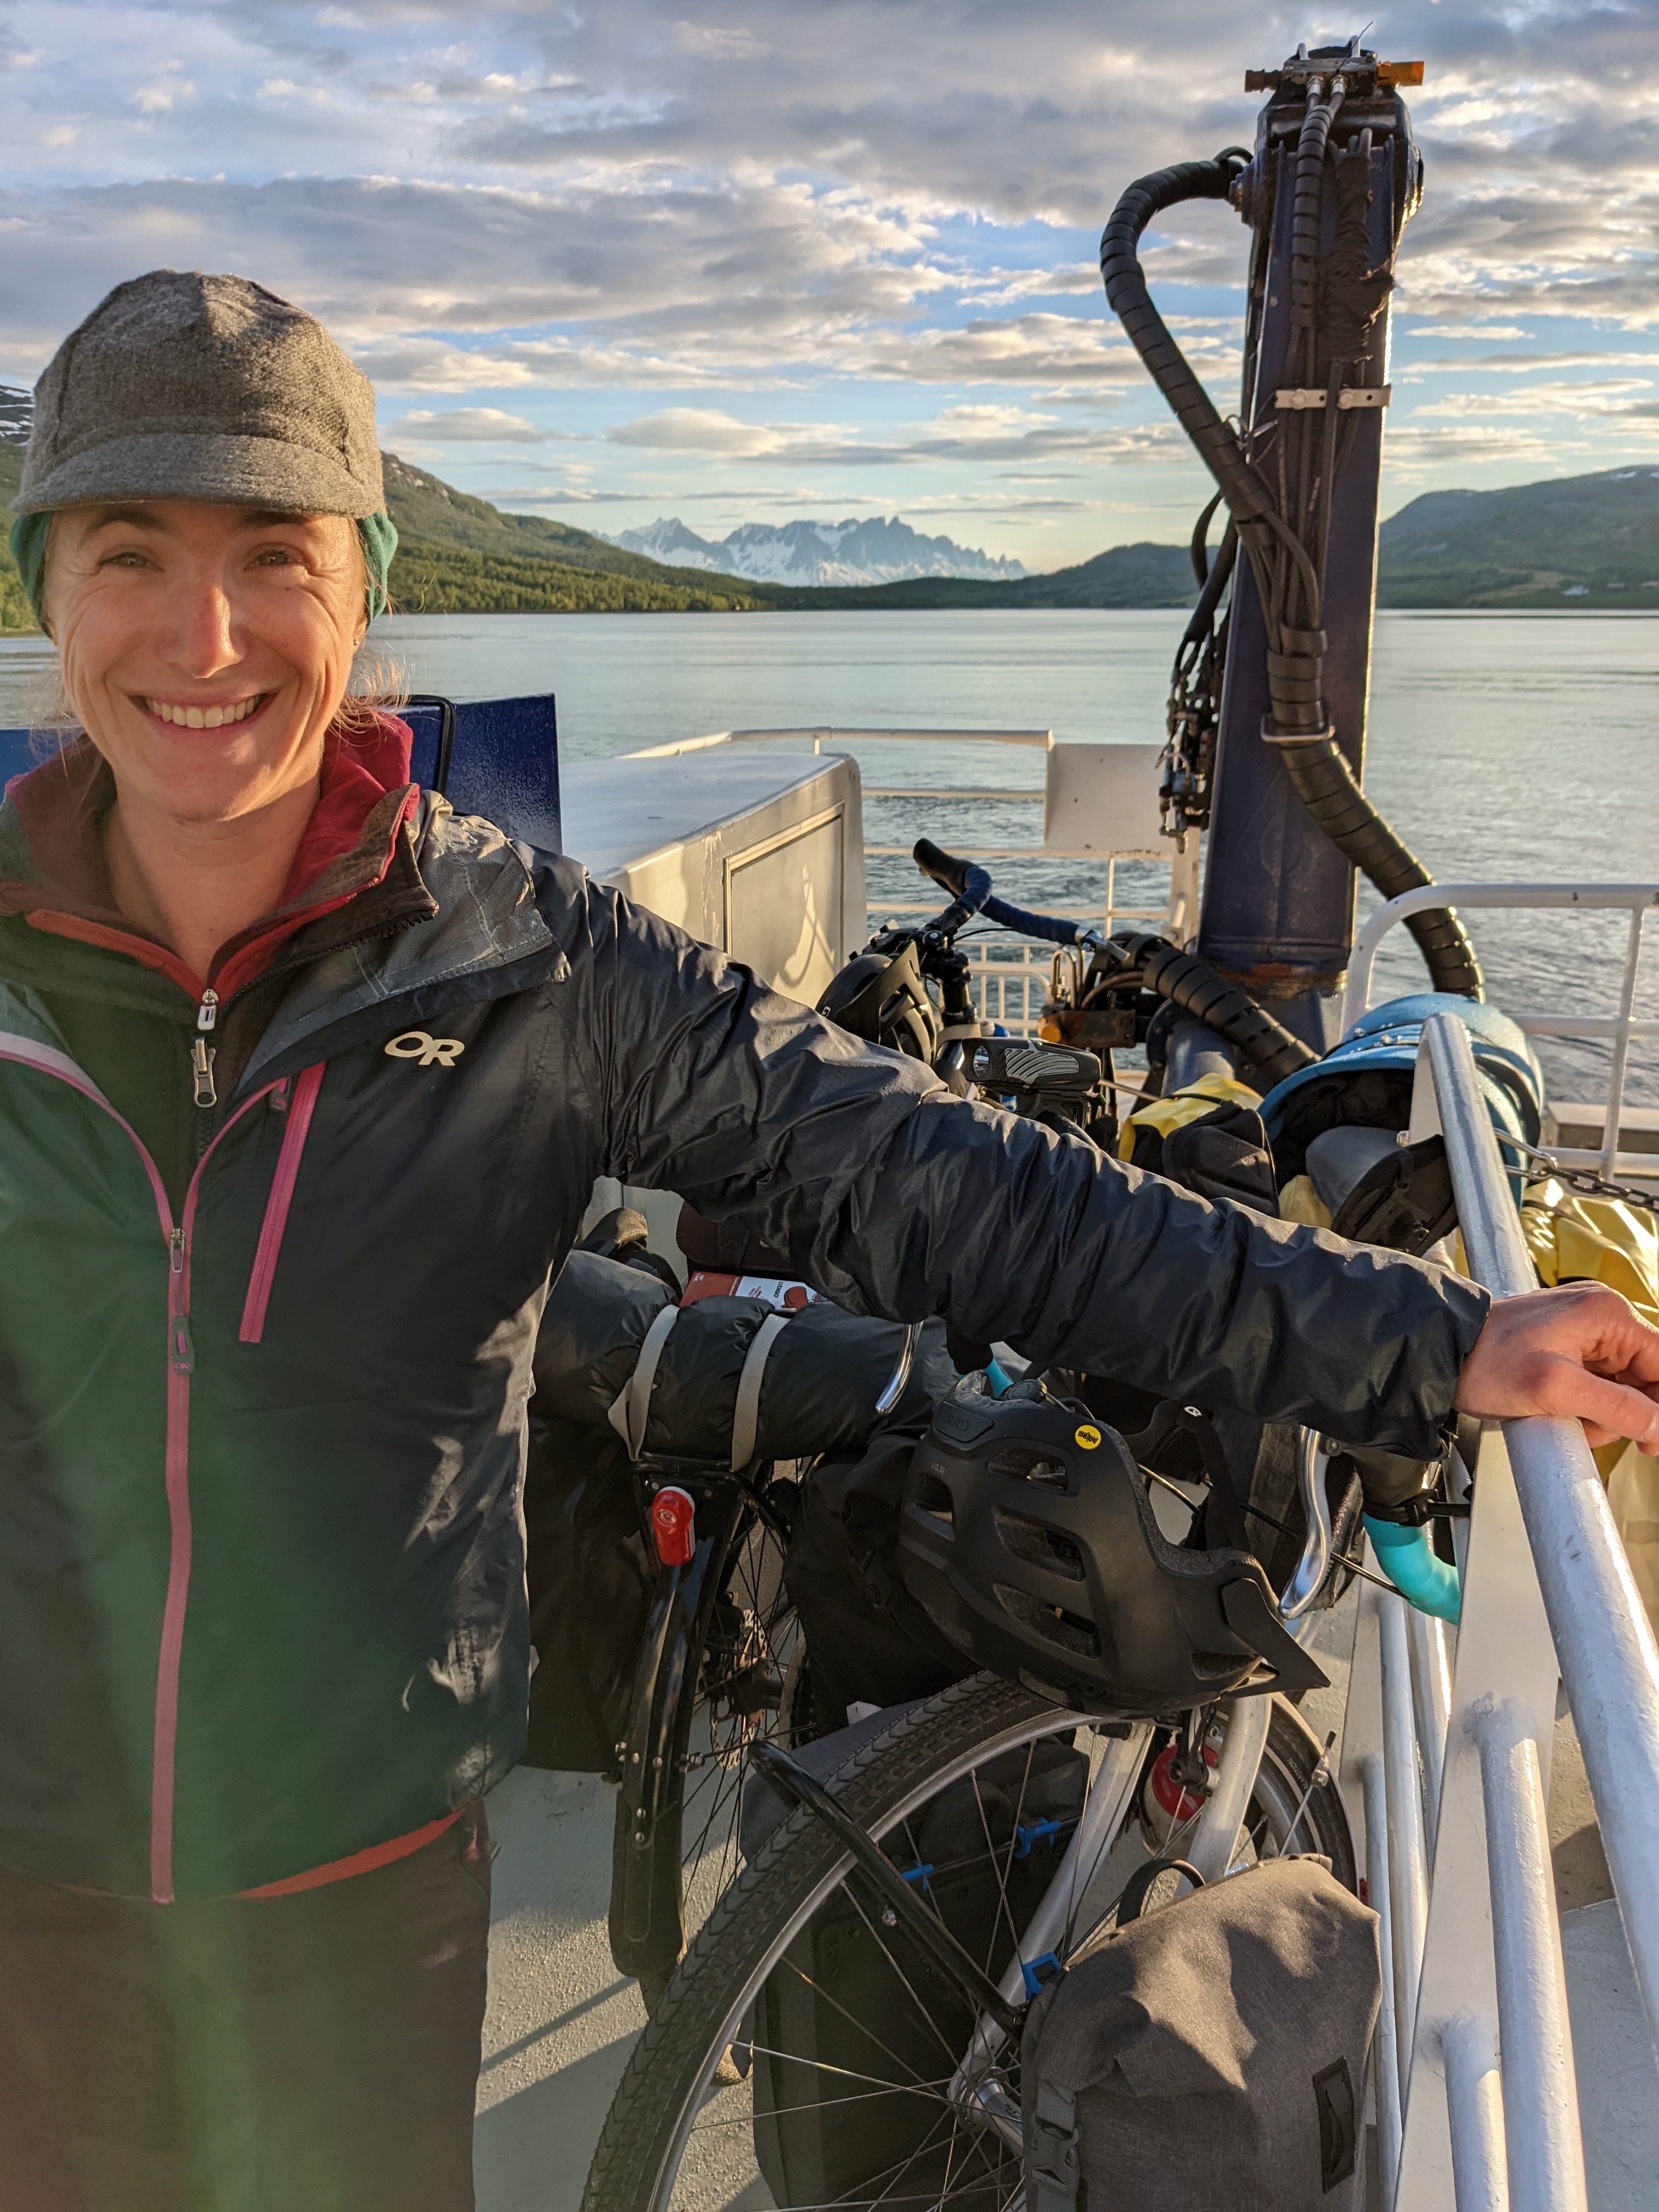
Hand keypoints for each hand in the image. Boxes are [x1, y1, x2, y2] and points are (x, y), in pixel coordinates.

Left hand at [1455, 1281, 1658, 1452]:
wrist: (1440, 1354)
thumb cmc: (1485, 1362)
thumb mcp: (1555, 1390)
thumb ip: (1615, 1407)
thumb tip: (1657, 1423)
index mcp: (1607, 1313)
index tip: (1652, 1437)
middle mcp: (1599, 1314)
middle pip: (1642, 1376)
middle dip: (1621, 1411)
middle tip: (1592, 1430)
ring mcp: (1581, 1328)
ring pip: (1617, 1384)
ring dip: (1600, 1413)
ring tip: (1565, 1420)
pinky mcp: (1564, 1344)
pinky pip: (1593, 1381)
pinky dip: (1583, 1405)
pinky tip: (1560, 1414)